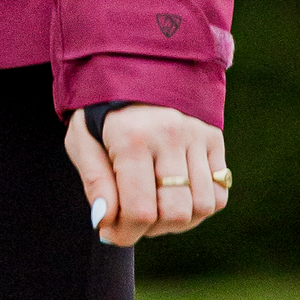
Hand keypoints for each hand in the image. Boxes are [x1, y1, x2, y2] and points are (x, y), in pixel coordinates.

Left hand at [64, 105, 230, 246]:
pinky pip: (219, 193)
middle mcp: (170, 135)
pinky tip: (176, 197)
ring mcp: (196, 135)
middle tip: (132, 219)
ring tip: (153, 207)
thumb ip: (94, 181)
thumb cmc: (100, 110)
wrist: (133, 64)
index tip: (111, 235)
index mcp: (132, 137)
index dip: (126, 234)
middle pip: (175, 214)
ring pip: (202, 207)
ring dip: (177, 221)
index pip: (140, 210)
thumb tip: (104, 222)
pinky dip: (200, 207)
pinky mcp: (214, 138)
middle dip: (150, 229)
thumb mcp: (81, 139)